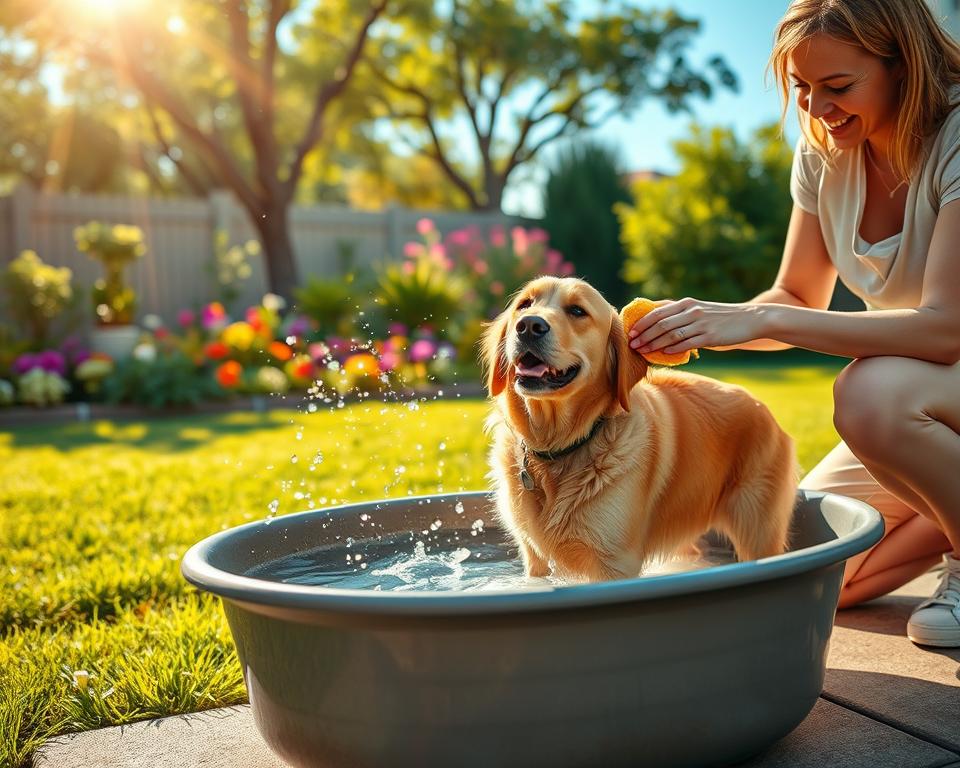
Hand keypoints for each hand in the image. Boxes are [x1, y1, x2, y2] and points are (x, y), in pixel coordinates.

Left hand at [627, 297, 763, 354]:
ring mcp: (700, 323)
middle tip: (631, 344)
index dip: (641, 322)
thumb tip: (657, 321)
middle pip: (660, 323)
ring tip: (642, 351)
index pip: (657, 311)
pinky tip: (663, 355)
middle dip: (643, 334)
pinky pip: (686, 344)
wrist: (750, 319)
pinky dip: (673, 350)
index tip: (630, 331)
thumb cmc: (721, 317)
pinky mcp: (710, 336)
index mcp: (686, 303)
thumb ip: (680, 314)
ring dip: (653, 344)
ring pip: (670, 334)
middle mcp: (691, 311)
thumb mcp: (698, 309)